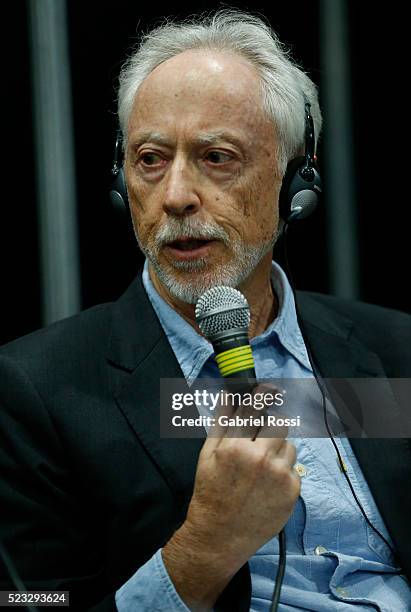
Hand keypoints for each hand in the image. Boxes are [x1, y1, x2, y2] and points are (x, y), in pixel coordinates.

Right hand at [162, 384, 299, 610]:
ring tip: (261, 466)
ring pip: (290, 445)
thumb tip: (229, 394)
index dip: (264, 394)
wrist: (219, 535)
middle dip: (271, 425)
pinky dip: (283, 471)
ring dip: (278, 449)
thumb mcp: (207, 453)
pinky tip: (267, 484)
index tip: (269, 388)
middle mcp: (262, 458)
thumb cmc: (210, 491)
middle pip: (280, 423)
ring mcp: (280, 476)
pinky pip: (294, 468)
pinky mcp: (293, 491)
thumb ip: (221, 421)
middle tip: (261, 436)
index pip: (256, 408)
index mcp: (237, 446)